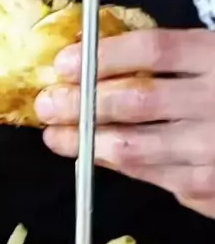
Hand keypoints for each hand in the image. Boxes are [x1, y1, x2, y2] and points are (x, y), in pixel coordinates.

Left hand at [34, 28, 214, 217]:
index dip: (101, 56)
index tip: (63, 62)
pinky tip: (97, 157)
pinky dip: (122, 165)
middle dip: (79, 104)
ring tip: (55, 136)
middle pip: (135, 102)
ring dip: (86, 143)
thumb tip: (101, 59)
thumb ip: (179, 60)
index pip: (152, 51)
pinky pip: (156, 177)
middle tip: (45, 103)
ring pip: (136, 149)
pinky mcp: (212, 191)